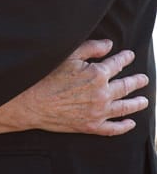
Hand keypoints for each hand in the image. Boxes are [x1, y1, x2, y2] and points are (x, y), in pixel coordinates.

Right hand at [0, 40, 148, 140]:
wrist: (30, 103)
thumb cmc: (46, 76)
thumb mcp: (67, 55)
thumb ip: (91, 48)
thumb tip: (109, 45)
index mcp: (97, 74)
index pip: (117, 63)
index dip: (125, 58)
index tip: (129, 55)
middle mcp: (102, 94)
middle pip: (125, 86)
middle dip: (136, 81)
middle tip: (143, 78)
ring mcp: (98, 112)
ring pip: (124, 108)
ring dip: (136, 104)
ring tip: (144, 101)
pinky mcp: (91, 127)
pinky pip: (113, 129)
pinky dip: (124, 126)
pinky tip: (130, 123)